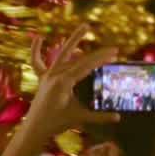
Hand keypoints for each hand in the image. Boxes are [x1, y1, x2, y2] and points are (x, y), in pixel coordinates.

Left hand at [24, 27, 120, 142]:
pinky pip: (37, 62)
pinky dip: (36, 50)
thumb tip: (119, 117)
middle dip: (87, 44)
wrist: (35, 128)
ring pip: (62, 55)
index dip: (102, 58)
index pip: (86, 66)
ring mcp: (47, 75)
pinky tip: (39, 37)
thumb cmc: (57, 123)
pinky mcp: (42, 79)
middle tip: (98, 34)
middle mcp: (55, 74)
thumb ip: (99, 116)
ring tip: (84, 27)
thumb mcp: (80, 117)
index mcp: (64, 82)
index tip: (115, 52)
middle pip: (73, 55)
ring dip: (73, 42)